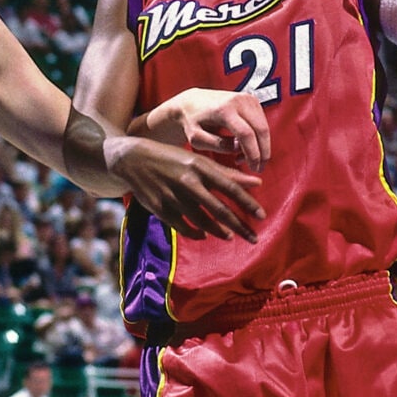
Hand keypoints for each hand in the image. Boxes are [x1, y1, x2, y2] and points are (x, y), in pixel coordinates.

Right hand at [108, 135, 266, 238]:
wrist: (134, 160)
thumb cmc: (173, 159)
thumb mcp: (199, 161)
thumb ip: (228, 173)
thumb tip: (257, 183)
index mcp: (200, 167)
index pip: (230, 188)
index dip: (247, 203)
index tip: (262, 216)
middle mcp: (188, 182)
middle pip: (219, 209)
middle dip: (239, 225)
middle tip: (254, 238)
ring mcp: (173, 197)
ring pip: (202, 221)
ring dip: (219, 231)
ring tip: (230, 236)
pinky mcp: (160, 209)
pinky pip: (182, 227)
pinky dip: (195, 233)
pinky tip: (204, 236)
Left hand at [136, 86, 269, 171]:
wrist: (191, 102)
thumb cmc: (192, 121)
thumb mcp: (197, 138)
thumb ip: (218, 146)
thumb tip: (238, 148)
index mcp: (224, 109)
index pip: (246, 133)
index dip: (253, 153)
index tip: (254, 167)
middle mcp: (238, 100)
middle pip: (261, 129)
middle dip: (263, 152)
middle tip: (258, 168)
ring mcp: (247, 98)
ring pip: (264, 127)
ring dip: (260, 146)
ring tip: (245, 158)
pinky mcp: (252, 99)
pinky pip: (262, 122)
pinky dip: (259, 137)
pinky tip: (245, 146)